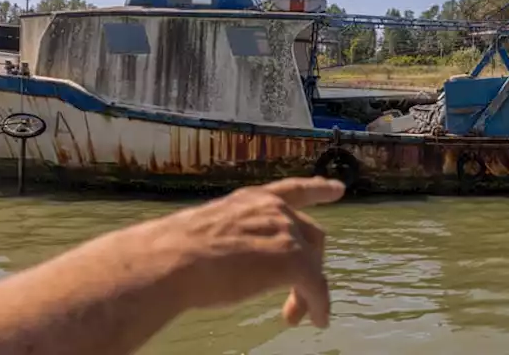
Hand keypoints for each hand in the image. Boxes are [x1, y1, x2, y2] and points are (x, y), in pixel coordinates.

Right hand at [146, 177, 345, 326]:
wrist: (170, 261)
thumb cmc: (173, 253)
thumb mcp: (209, 233)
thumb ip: (231, 238)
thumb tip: (228, 260)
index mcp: (251, 201)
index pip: (293, 191)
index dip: (318, 189)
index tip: (338, 189)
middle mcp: (274, 210)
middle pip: (310, 236)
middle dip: (309, 265)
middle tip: (297, 296)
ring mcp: (286, 233)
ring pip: (313, 264)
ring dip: (308, 291)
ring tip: (295, 316)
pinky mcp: (293, 261)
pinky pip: (316, 286)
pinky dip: (319, 305)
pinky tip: (316, 320)